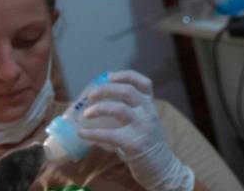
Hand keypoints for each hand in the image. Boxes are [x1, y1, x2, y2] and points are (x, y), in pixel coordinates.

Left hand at [79, 70, 193, 190]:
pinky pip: (110, 135)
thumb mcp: (145, 122)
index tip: (109, 76)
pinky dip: (93, 133)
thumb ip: (131, 113)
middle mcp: (149, 112)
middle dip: (106, 90)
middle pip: (128, 91)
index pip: (143, 83)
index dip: (126, 76)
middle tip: (91, 95)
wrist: (161, 167)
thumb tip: (99, 106)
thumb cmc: (148, 144)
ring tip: (86, 114)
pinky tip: (82, 133)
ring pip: (120, 109)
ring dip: (99, 108)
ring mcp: (143, 127)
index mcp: (150, 106)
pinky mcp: (135, 143)